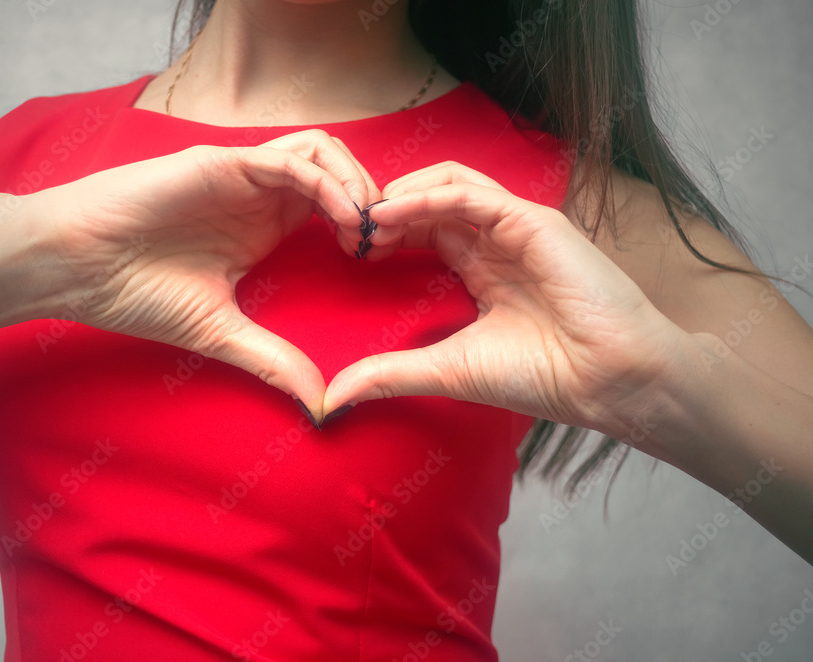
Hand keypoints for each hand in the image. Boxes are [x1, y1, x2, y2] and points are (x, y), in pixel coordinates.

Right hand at [26, 129, 379, 408]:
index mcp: (264, 227)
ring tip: (367, 228)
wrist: (75, 267)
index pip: (334, 207)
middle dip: (374, 200)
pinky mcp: (222, 162)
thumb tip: (320, 404)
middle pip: (340, 171)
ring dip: (356, 183)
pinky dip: (326, 182)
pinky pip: (290, 159)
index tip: (380, 263)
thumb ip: (273, 360)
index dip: (366, 227)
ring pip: (322, 153)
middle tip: (385, 243)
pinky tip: (342, 216)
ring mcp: (242, 175)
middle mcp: (259, 196)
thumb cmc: (136, 293)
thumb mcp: (221, 333)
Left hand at [321, 162, 690, 437]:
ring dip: (400, 195)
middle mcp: (496, 241)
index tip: (349, 253)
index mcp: (481, 269)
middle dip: (384, 211)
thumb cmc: (541, 376)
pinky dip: (427, 196)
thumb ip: (390, 374)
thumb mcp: (446, 370)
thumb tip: (332, 398)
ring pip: (447, 184)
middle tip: (347, 231)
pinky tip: (390, 213)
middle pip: (429, 202)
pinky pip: (470, 193)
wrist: (608, 381)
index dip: (384, 235)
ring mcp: (515, 226)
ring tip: (364, 219)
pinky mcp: (532, 220)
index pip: (423, 231)